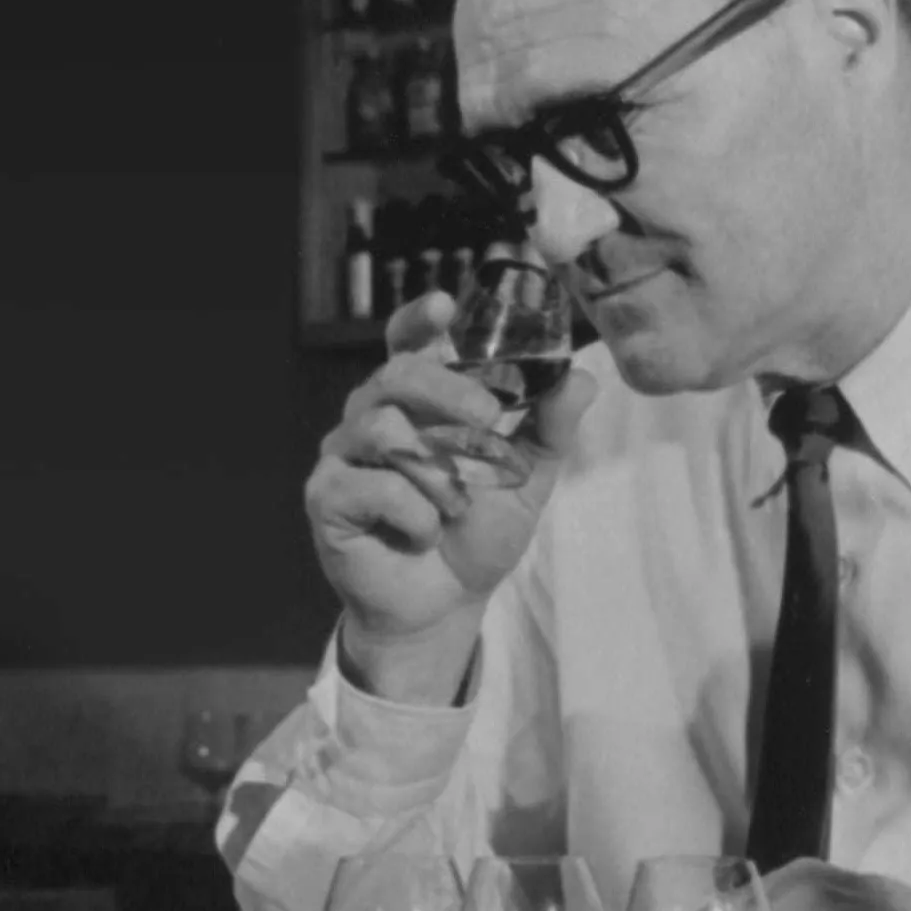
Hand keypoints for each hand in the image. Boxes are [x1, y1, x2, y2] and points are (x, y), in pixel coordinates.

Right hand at [305, 291, 596, 698]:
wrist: (447, 604)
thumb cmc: (478, 533)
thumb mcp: (526, 479)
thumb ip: (551, 427)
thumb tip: (584, 376)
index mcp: (418, 402)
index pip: (406, 343)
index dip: (418, 320)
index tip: (443, 305)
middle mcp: (374, 417)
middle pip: (396, 374)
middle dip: (446, 391)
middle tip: (486, 419)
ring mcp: (344, 456)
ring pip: (383, 428)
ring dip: (437, 471)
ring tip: (456, 506)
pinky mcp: (326, 498)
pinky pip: (370, 485)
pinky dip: (412, 512)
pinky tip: (423, 533)